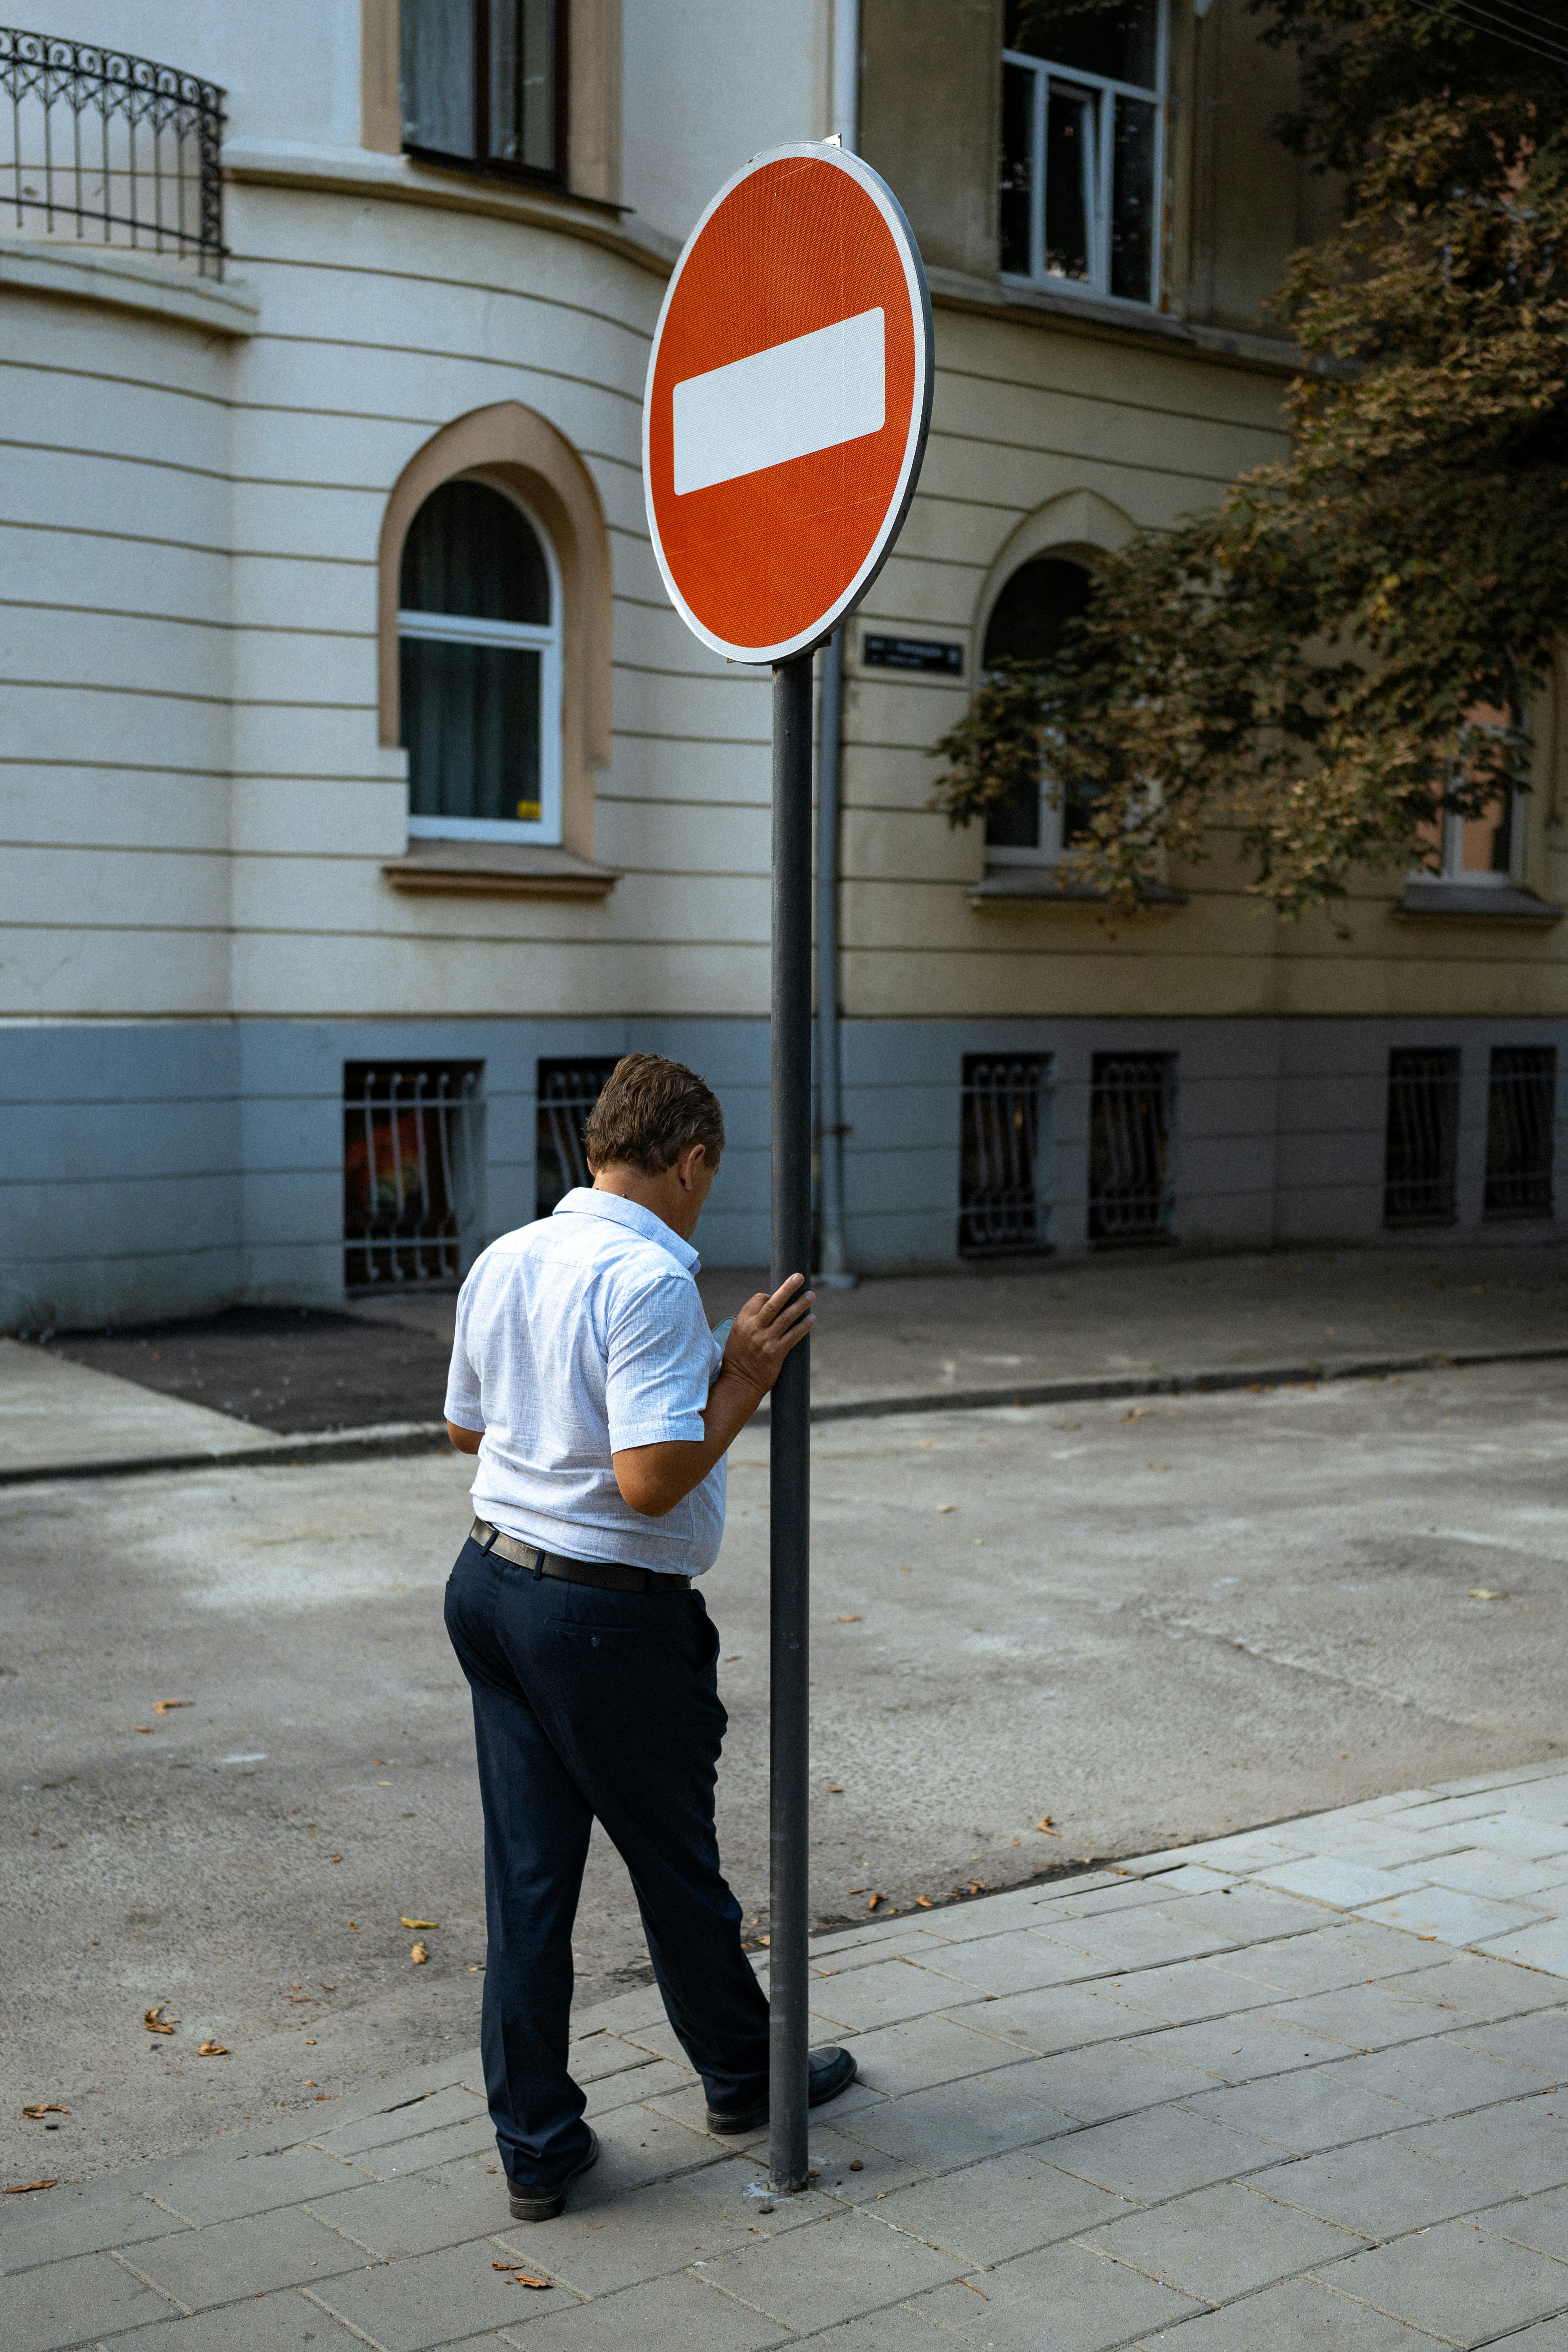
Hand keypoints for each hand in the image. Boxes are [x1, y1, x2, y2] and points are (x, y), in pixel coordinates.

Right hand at [720, 1273, 815, 1397]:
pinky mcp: (776, 1353)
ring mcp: (766, 1340)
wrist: (739, 1383)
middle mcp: (754, 1328)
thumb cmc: (739, 1358)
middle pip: (773, 1303)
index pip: (759, 1299)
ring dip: (800, 1305)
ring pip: (786, 1317)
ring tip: (811, 1295)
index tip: (778, 1297)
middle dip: (788, 1288)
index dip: (771, 1296)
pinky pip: (793, 1336)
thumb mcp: (738, 1334)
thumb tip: (771, 1305)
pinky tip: (812, 1319)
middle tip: (799, 1277)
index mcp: (743, 1321)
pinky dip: (804, 1326)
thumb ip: (752, 1320)